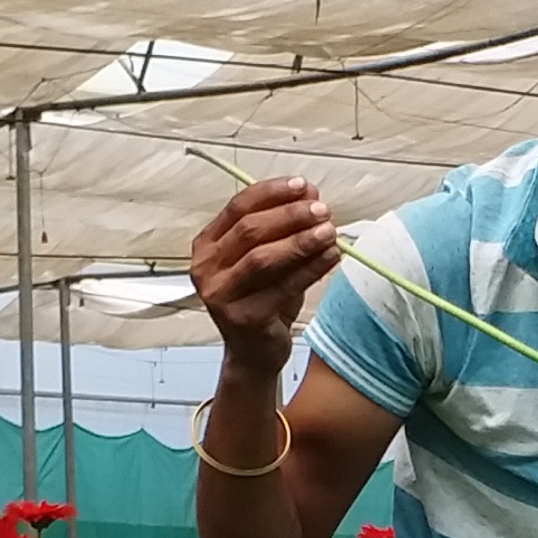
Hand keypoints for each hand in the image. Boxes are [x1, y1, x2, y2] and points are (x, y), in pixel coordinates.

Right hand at [191, 178, 337, 362]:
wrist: (255, 352)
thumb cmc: (262, 299)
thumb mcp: (271, 258)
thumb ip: (285, 226)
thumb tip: (310, 191)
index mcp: (207, 245)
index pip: (238, 207)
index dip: (272, 193)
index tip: (303, 186)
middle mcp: (206, 268)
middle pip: (250, 230)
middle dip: (290, 216)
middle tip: (322, 210)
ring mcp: (220, 295)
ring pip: (263, 258)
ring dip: (301, 241)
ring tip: (330, 231)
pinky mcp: (242, 318)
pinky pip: (282, 287)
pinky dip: (310, 270)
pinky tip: (331, 257)